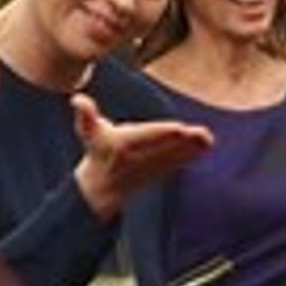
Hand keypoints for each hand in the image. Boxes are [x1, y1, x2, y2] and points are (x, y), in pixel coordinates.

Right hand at [73, 94, 212, 216]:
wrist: (101, 186)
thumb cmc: (97, 150)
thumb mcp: (87, 131)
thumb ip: (85, 114)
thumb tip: (76, 99)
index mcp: (123, 145)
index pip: (145, 137)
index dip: (161, 133)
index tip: (178, 128)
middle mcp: (140, 158)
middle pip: (165, 147)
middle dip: (183, 142)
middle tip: (203, 134)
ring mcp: (151, 167)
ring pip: (175, 155)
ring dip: (193, 148)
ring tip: (209, 139)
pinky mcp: (160, 172)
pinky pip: (178, 162)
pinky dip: (193, 155)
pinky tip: (207, 146)